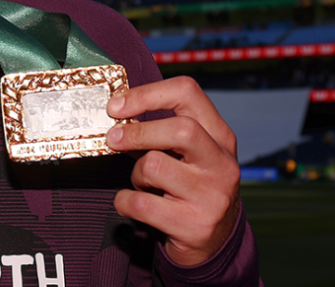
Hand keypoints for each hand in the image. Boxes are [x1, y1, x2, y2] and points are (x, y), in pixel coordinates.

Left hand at [106, 75, 240, 266]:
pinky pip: (141, 204)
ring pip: (154, 167)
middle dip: (137, 133)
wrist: (214, 241)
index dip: (146, 94)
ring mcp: (212, 197)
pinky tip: (131, 202)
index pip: (188, 93)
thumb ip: (160, 132)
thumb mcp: (187, 154)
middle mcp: (222, 164)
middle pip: (181, 129)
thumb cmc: (190, 186)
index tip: (116, 106)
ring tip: (141, 183)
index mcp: (220, 137)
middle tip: (113, 139)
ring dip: (135, 174)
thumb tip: (116, 113)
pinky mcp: (195, 226)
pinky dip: (125, 201)